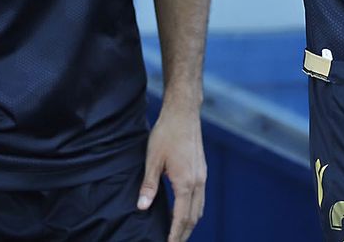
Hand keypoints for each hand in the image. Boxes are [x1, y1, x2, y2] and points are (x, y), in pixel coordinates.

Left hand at [138, 102, 206, 241]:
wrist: (184, 113)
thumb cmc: (166, 134)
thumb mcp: (152, 160)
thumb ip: (148, 186)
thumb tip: (141, 207)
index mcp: (186, 183)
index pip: (181, 218)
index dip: (174, 235)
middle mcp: (198, 182)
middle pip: (194, 217)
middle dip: (184, 234)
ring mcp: (202, 176)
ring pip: (199, 208)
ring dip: (189, 223)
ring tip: (177, 234)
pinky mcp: (202, 170)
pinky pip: (200, 198)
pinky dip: (193, 211)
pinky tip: (183, 212)